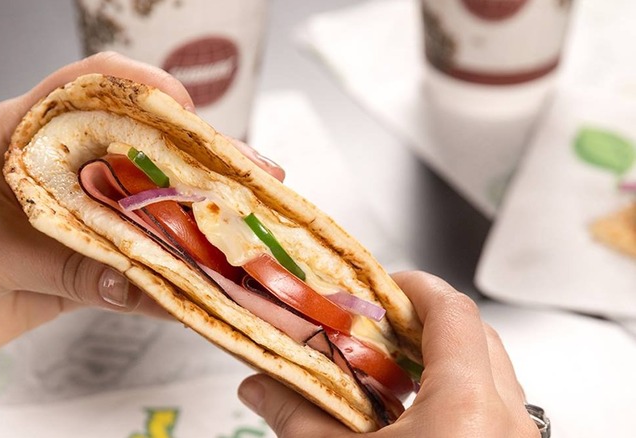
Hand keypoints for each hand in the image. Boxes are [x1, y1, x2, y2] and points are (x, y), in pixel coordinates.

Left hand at [0, 52, 283, 390]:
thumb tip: (133, 280)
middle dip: (194, 164)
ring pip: (142, 214)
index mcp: (23, 136)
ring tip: (241, 237)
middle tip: (247, 179)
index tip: (186, 109)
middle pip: (136, 152)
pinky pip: (130, 271)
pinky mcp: (78, 263)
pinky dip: (163, 284)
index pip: (88, 88)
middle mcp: (57, 170)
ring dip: (191, 227)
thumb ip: (60, 260)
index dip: (140, 88)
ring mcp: (73, 218)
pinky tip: (198, 294)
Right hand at [237, 271, 538, 437]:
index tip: (383, 283)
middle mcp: (506, 422)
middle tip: (383, 323)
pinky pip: (495, 410)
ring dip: (445, 358)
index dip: (415, 286)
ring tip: (396, 367)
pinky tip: (417, 415)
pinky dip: (458, 395)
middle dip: (429, 320)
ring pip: (492, 373)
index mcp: (467, 408)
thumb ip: (297, 417)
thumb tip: (257, 385)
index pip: (452, 312)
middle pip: (478, 335)